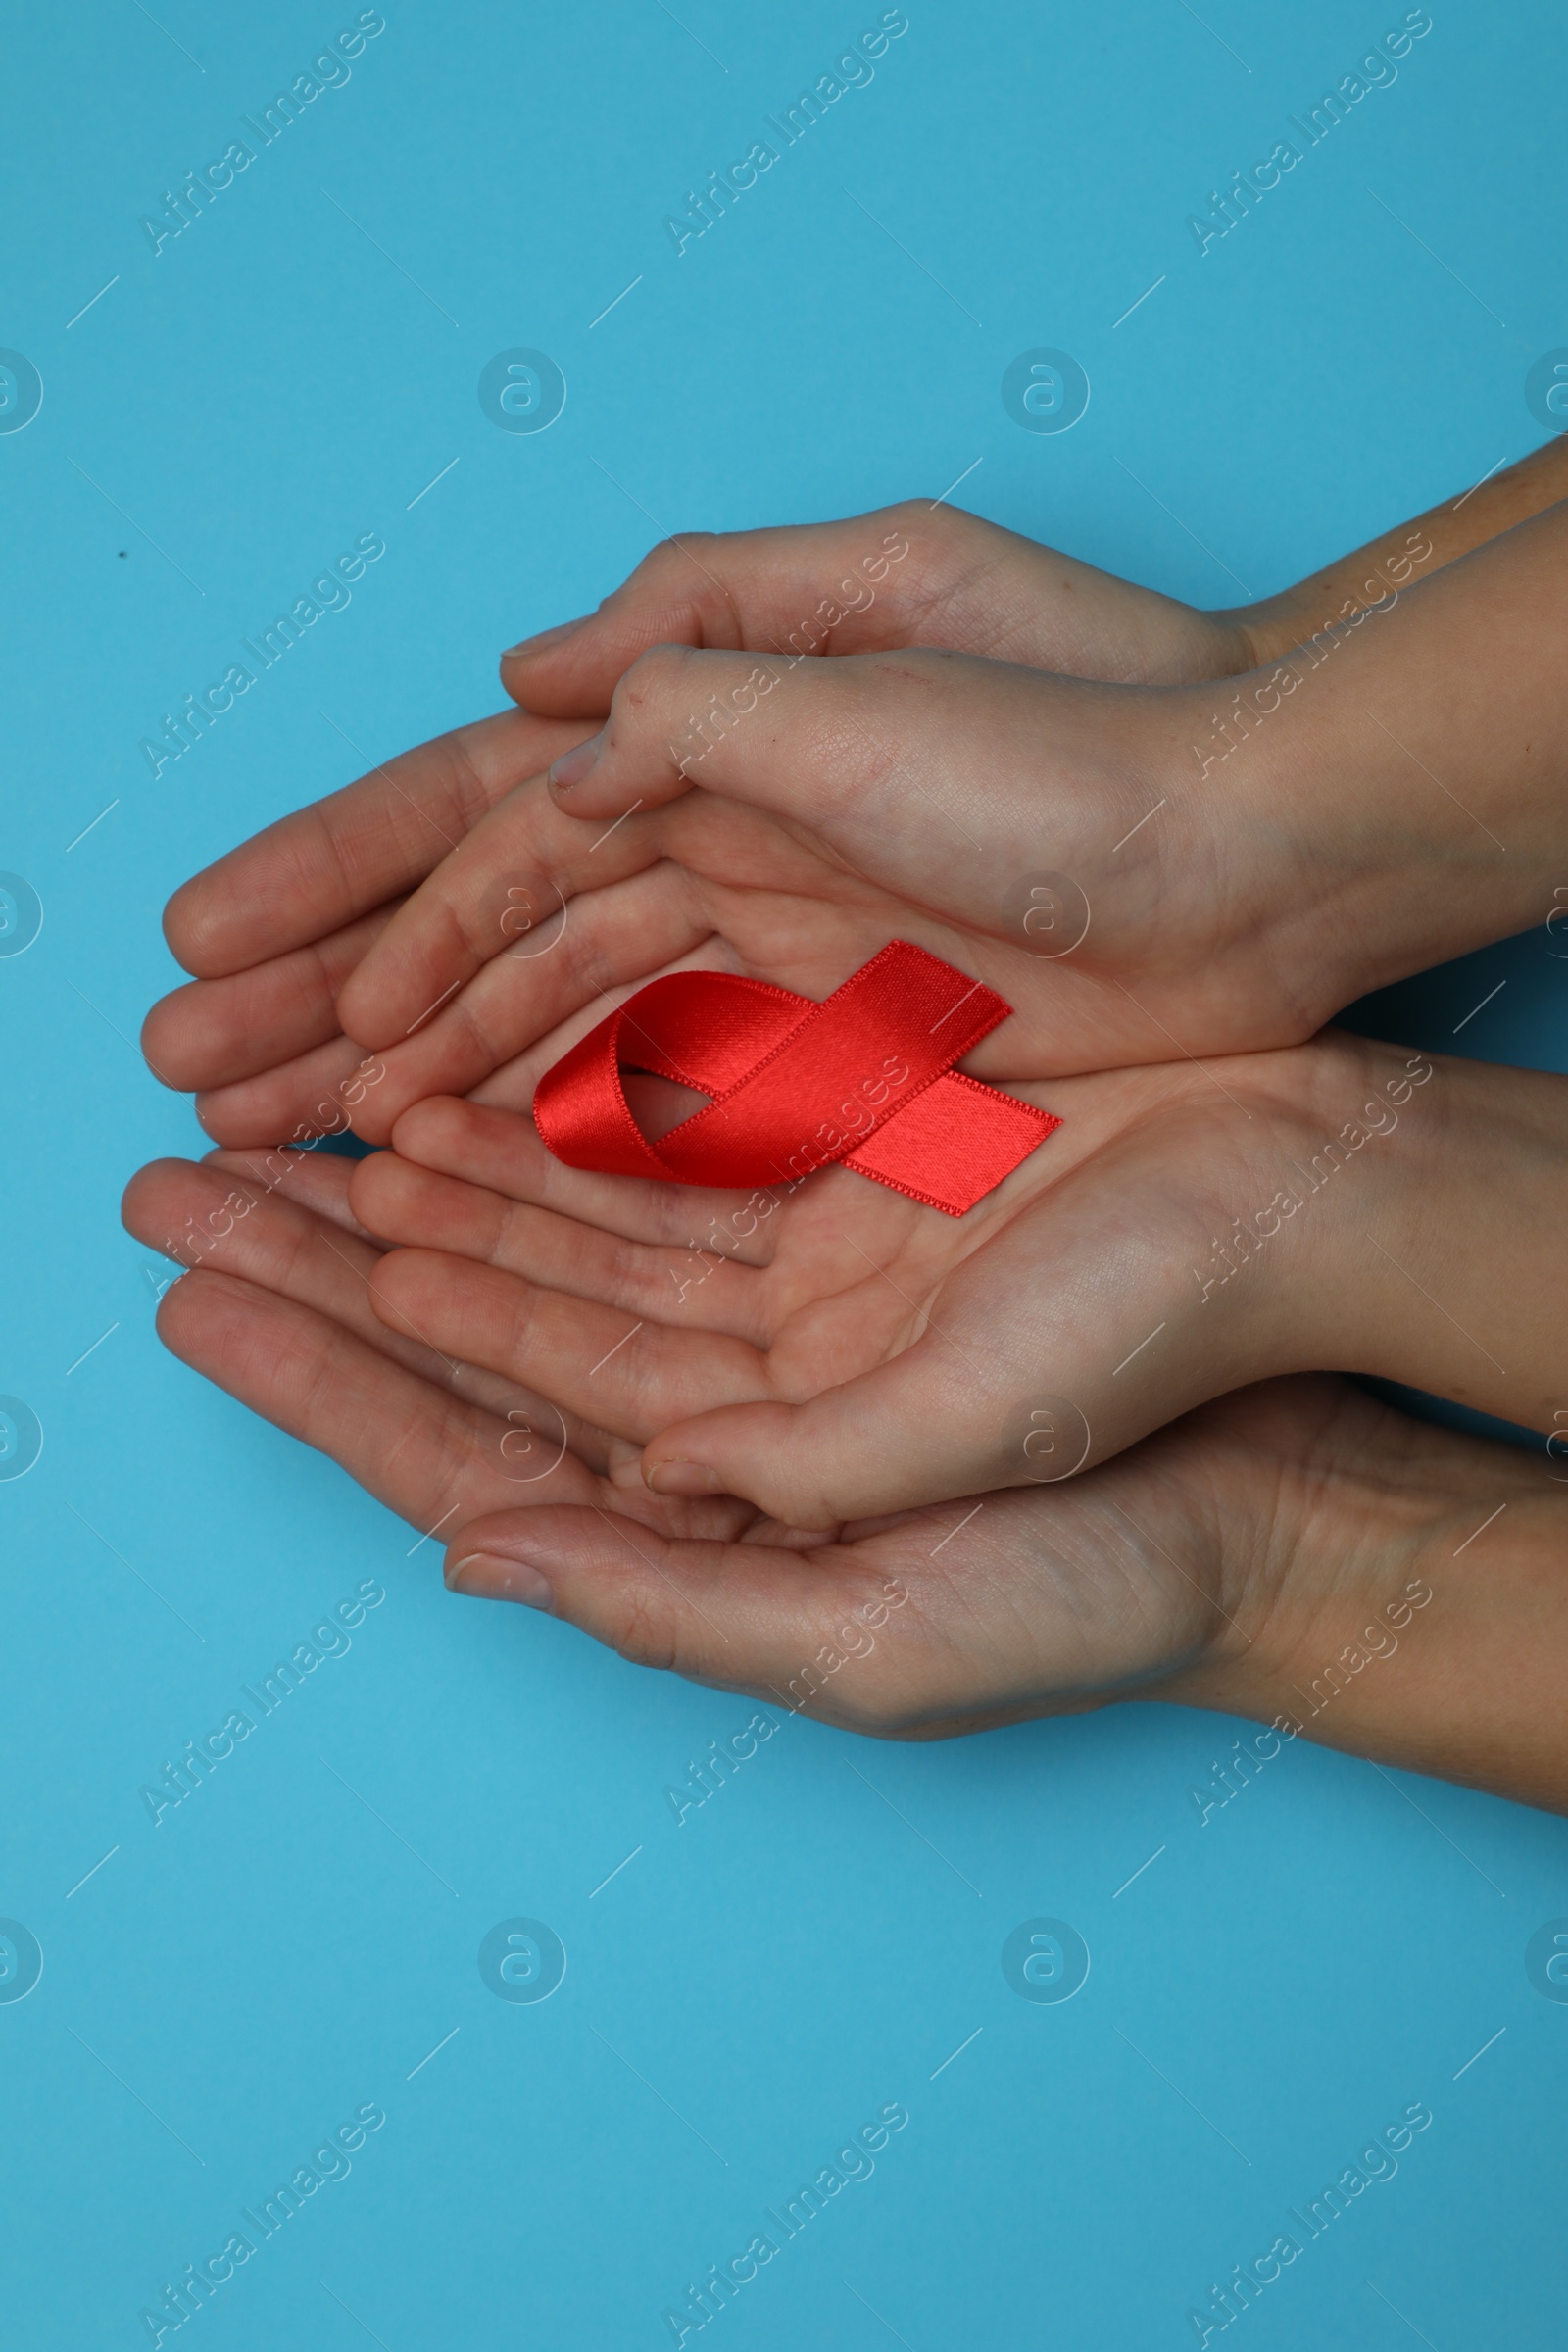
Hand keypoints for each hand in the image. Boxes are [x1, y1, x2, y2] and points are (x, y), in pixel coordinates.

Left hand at [115, 1140, 1567, 1808]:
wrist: (1282, 1439)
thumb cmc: (1107, 1576)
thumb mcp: (887, 1624)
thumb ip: (678, 1596)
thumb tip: (481, 1559)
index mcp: (703, 1530)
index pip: (462, 1443)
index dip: (317, 1370)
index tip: (188, 1290)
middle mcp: (718, 1413)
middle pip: (473, 1324)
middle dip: (323, 1255)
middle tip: (181, 1174)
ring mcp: (779, 1301)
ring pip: (553, 1221)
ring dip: (424, 1165)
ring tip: (297, 1107)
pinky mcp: (846, 1203)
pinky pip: (670, 1148)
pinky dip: (571, 1105)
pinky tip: (482, 1063)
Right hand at [324, 500, 1567, 1143]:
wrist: (1259, 846)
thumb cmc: (1084, 725)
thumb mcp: (873, 635)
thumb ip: (688, 656)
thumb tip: (530, 677)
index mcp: (707, 736)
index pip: (486, 821)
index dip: (358, 893)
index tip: (247, 972)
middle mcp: (719, 844)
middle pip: (491, 934)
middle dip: (348, 999)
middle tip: (209, 1075)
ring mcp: (776, 956)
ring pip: (556, 1025)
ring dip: (429, 1079)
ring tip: (310, 1147)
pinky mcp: (843, 1053)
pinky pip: (661, 1096)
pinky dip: (559, 1127)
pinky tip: (465, 1175)